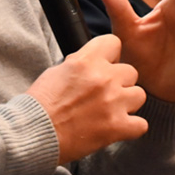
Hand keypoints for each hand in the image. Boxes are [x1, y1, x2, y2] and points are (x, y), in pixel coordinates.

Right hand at [26, 33, 147, 164]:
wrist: (33, 132)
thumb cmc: (41, 103)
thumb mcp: (57, 71)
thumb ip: (80, 63)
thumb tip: (93, 62)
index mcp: (86, 61)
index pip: (114, 42)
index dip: (110, 55)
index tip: (105, 65)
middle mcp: (103, 78)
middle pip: (131, 71)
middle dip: (120, 82)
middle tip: (105, 94)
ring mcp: (112, 103)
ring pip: (139, 95)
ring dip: (127, 104)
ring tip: (110, 111)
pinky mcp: (117, 127)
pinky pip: (141, 124)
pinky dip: (131, 128)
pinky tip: (117, 128)